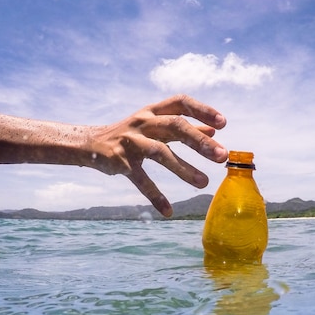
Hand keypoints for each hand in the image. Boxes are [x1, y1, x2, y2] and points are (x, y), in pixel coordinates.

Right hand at [88, 95, 227, 216]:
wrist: (90, 144)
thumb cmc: (132, 133)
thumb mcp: (155, 125)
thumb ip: (183, 127)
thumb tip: (214, 130)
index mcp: (153, 111)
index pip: (181, 103)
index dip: (202, 110)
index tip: (223, 124)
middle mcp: (142, 122)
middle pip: (175, 126)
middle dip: (200, 141)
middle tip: (222, 156)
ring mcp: (131, 142)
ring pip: (160, 153)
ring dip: (183, 168)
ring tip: (204, 183)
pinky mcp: (121, 162)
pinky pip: (141, 180)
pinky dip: (155, 196)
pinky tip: (168, 211)